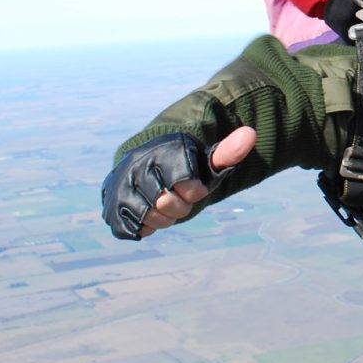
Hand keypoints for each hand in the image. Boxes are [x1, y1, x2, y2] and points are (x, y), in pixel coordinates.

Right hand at [101, 127, 255, 240]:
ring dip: (162, 219)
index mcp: (163, 150)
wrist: (144, 166)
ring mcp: (120, 186)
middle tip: (181, 201)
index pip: (184, 180)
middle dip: (179, 207)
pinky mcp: (111, 206)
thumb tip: (251, 134)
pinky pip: (130, 228)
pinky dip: (144, 228)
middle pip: (165, 202)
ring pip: (146, 217)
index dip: (194, 190)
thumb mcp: (206, 159)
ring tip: (165, 209)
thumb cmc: (183, 166)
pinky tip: (149, 217)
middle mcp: (137, 165)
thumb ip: (228, 151)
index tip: (195, 188)